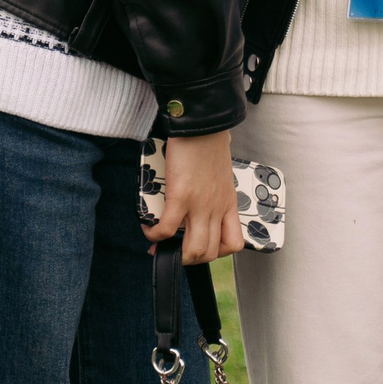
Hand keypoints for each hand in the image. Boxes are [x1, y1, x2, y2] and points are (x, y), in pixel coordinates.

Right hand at [141, 130, 245, 265]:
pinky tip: (149, 229)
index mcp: (228, 203)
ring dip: (175, 254)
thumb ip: (214, 183)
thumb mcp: (221, 171)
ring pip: (193, 249)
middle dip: (189, 258)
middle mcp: (216, 208)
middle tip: (174, 250)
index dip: (217, 252)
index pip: (233, 243)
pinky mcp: (181, 196)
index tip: (200, 245)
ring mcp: (200, 205)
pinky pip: (167, 229)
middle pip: (210, 252)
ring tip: (161, 245)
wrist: (203, 125)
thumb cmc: (210, 141)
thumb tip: (204, 180)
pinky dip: (155, 235)